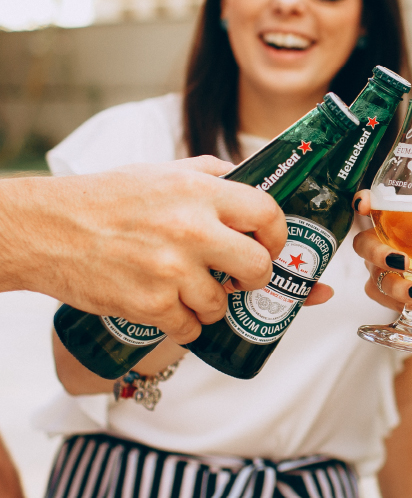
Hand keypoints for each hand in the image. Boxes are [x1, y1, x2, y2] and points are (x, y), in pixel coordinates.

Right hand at [2, 156, 305, 342]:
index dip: (277, 234)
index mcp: (200, 191)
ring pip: (222, 303)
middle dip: (255, 277)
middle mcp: (193, 229)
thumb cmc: (106, 198)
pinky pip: (190, 327)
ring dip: (211, 303)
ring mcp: (173, 270)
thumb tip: (250, 179)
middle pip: (258, 266)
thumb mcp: (163, 171)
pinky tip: (166, 306)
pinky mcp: (151, 304)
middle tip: (242, 277)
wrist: (47, 230)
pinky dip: (183, 324)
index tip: (271, 244)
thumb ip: (211, 174)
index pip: (267, 213)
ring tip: (187, 288)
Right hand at [351, 190, 411, 323]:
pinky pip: (390, 306)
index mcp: (398, 221)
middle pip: (364, 246)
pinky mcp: (391, 299)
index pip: (372, 206)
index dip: (363, 203)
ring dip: (398, 289)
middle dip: (378, 254)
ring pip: (377, 281)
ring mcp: (383, 273)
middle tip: (403, 262)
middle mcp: (384, 244)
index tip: (365, 203)